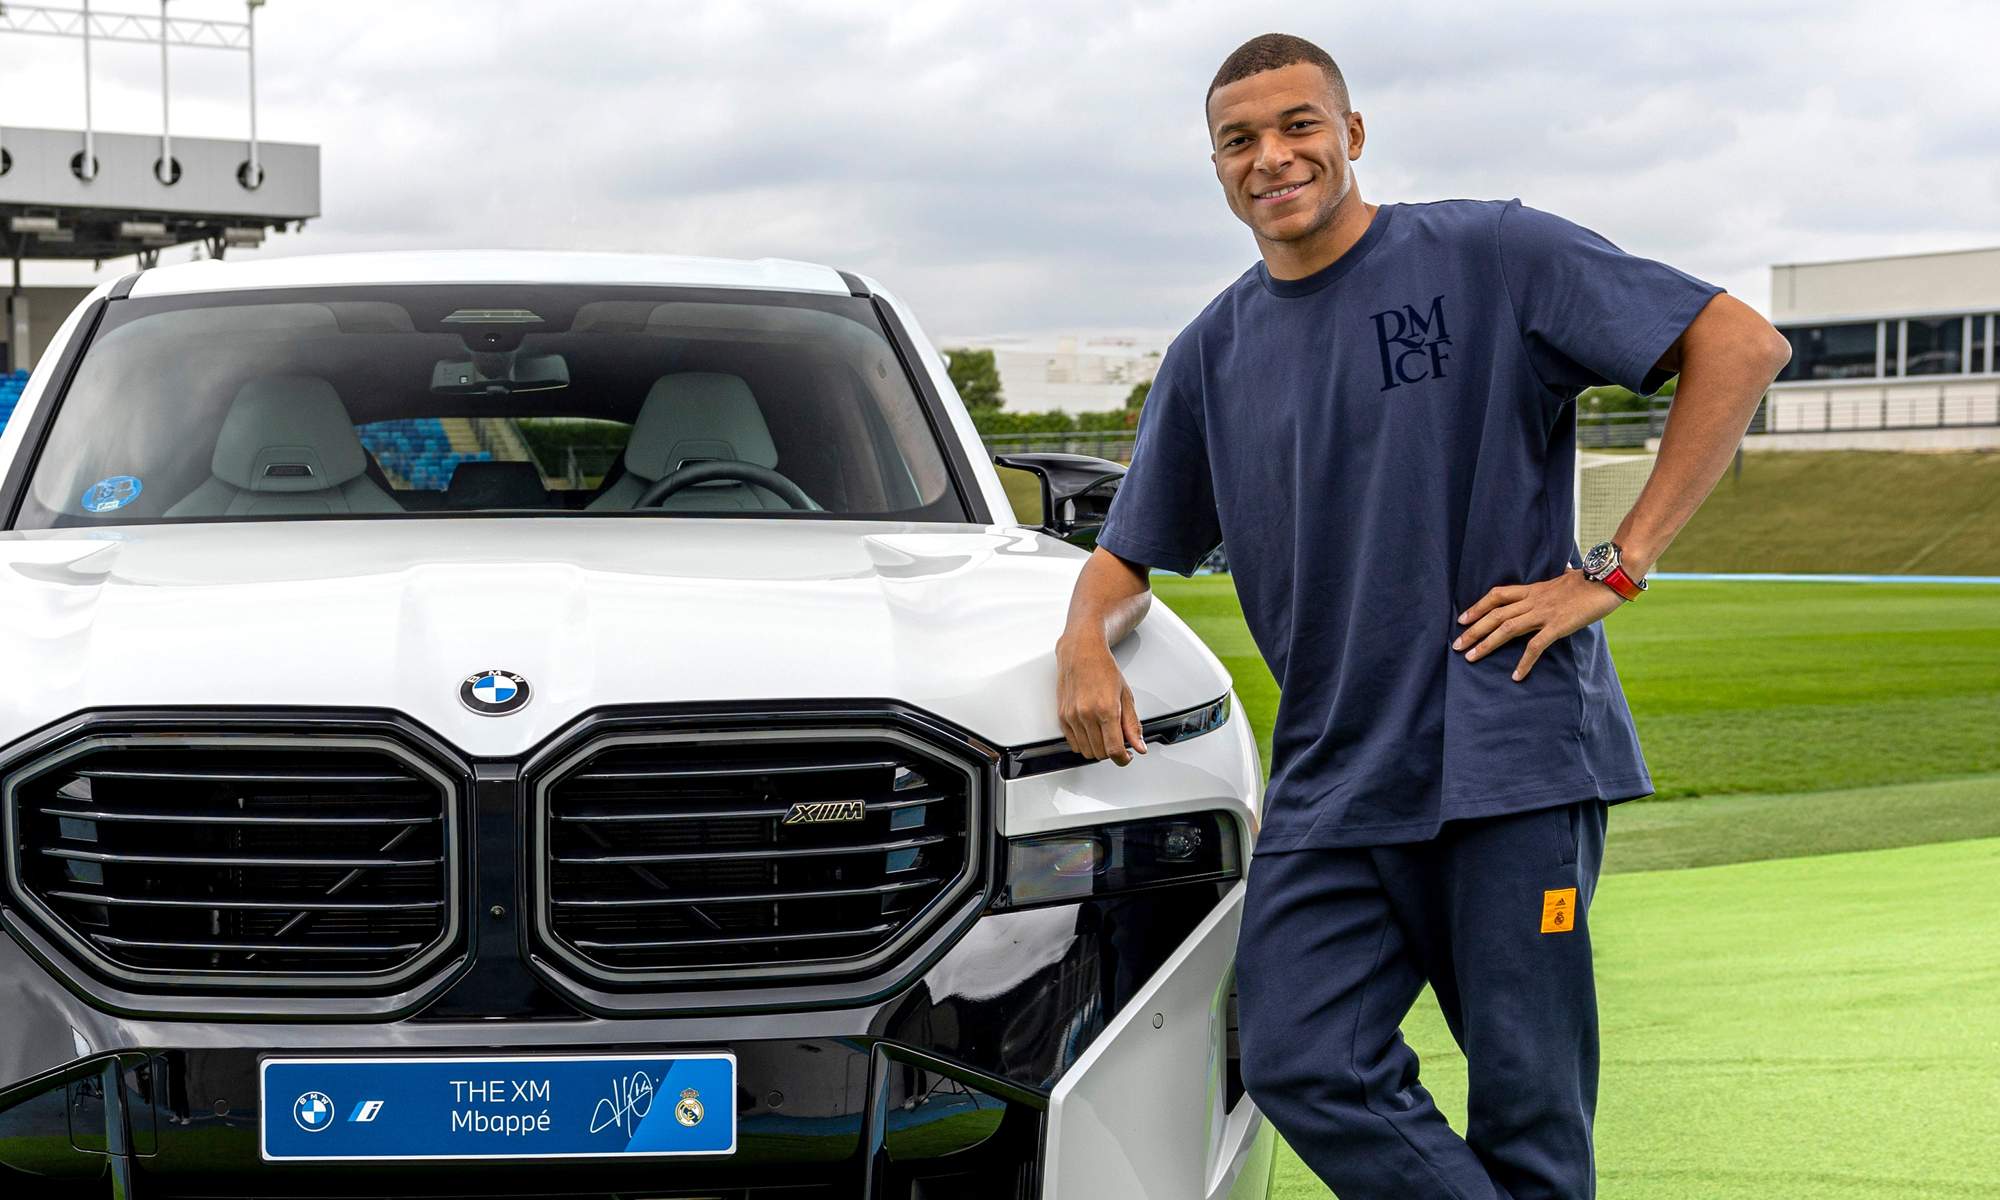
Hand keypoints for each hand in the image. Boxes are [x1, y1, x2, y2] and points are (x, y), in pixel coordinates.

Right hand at [1055, 635, 1147, 765]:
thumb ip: (1132, 725)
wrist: (1081, 652)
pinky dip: (1084, 744)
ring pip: (1086, 751)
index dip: (1123, 759)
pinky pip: (1073, 743)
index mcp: (1106, 710)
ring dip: (1098, 749)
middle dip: (1112, 752)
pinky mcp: (1062, 716)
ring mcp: (1072, 716)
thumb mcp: (1125, 696)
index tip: (1127, 757)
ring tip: (1105, 736)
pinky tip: (1092, 732)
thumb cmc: (1103, 668)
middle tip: (1118, 741)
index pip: (1114, 750)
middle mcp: (1086, 715)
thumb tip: (1139, 746)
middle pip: (1100, 753)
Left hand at [1453, 569, 1625, 680]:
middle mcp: (1534, 600)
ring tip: (1471, 657)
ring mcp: (1544, 613)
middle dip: (1473, 630)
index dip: (1478, 606)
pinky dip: (1524, 663)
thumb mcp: (1570, 576)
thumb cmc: (1592, 580)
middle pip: (1495, 614)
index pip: (1498, 595)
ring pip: (1507, 629)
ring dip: (1486, 644)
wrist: (1609, 579)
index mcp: (1534, 589)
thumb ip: (1562, 576)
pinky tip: (1516, 676)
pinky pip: (1535, 646)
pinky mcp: (1557, 626)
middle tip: (1457, 644)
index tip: (1463, 618)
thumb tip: (1568, 568)